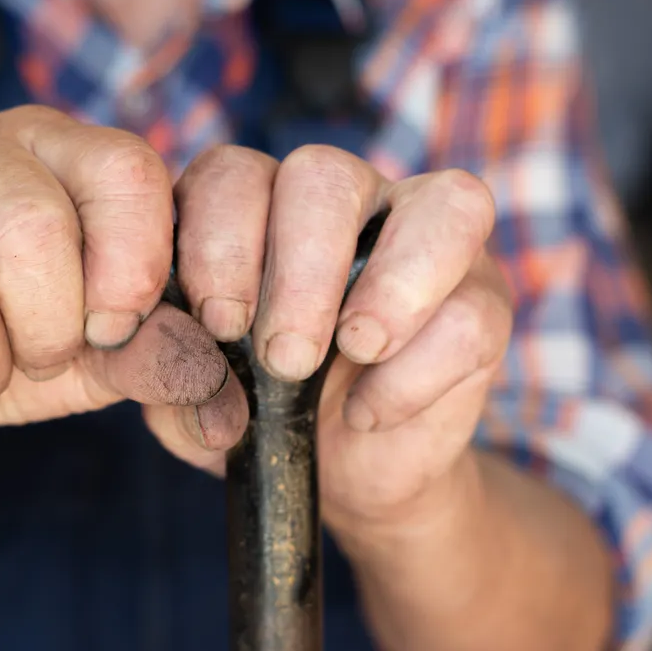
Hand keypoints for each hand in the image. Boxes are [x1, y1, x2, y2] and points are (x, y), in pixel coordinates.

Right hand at [0, 106, 233, 484]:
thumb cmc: (9, 342)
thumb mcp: (98, 347)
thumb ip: (158, 354)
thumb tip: (215, 398)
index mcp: (52, 145)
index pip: (126, 172)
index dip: (133, 268)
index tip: (113, 326)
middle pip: (33, 230)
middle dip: (48, 331)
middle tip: (33, 354)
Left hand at [151, 145, 510, 529]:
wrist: (337, 476)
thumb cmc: (251, 412)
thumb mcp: (188, 397)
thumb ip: (166, 365)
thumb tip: (181, 347)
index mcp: (255, 205)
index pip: (232, 174)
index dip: (221, 240)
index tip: (219, 324)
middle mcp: (343, 200)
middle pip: (327, 174)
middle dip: (300, 268)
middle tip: (284, 355)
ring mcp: (426, 240)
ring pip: (443, 202)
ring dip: (392, 286)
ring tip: (355, 352)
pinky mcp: (485, 302)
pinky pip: (471, 312)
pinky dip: (415, 374)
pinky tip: (368, 413)